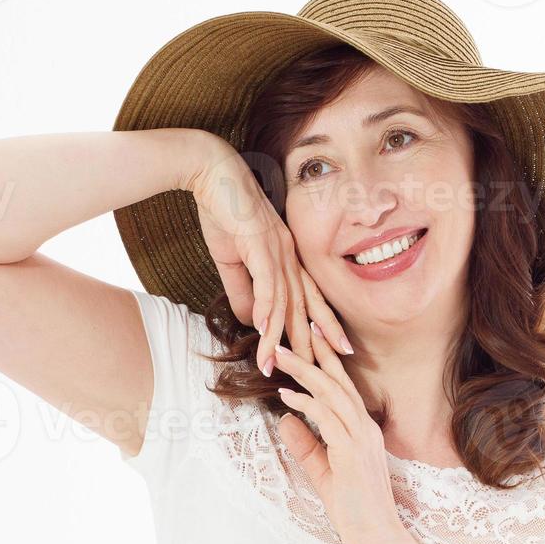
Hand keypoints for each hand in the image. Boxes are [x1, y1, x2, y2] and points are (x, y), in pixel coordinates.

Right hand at [186, 137, 353, 374]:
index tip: (332, 352)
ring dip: (280, 337)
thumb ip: (243, 292)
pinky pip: (267, 281)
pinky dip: (267, 308)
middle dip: (316, 341)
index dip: (322, 326)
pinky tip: (265, 330)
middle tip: (328, 372)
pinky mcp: (259, 243)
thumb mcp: (231, 261)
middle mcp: (288, 255)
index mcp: (286, 258)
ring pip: (284, 301)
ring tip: (278, 365)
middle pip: (305, 306)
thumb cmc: (222, 211)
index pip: (308, 298)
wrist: (211, 172)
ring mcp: (277, 249)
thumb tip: (252, 322)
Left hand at [273, 320, 408, 543]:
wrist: (378, 539)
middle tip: (291, 330)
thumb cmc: (355, 511)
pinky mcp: (352, 453)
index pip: (343, 388)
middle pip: (338, 381)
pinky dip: (307, 404)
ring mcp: (362, 439)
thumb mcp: (324, 472)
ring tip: (280, 354)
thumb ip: (307, 445)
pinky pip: (327, 419)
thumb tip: (285, 419)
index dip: (325, 362)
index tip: (307, 340)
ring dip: (304, 371)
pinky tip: (287, 395)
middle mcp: (366, 429)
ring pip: (332, 393)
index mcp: (363, 431)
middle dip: (314, 354)